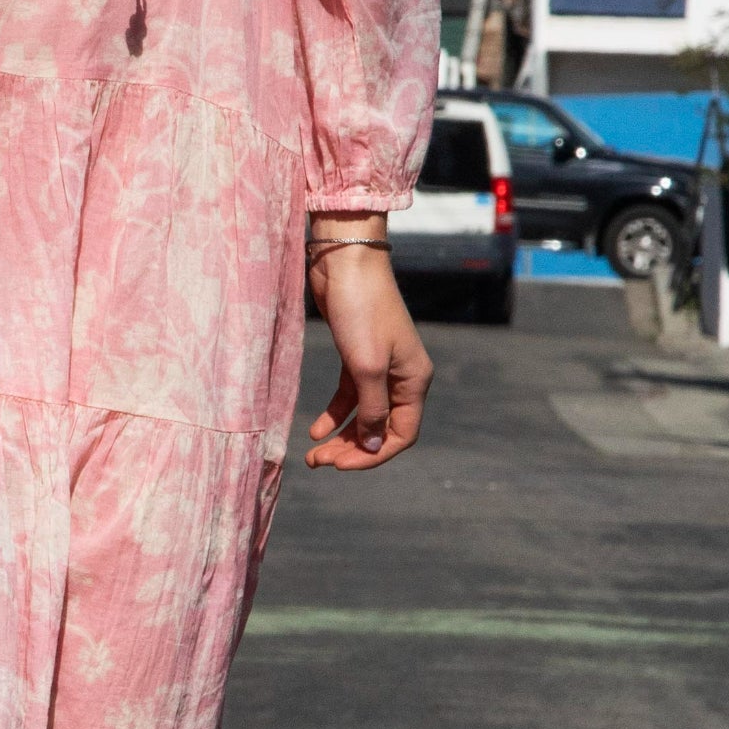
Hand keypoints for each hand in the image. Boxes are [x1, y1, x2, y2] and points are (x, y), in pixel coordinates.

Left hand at [304, 241, 431, 471]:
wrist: (345, 262)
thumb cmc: (361, 310)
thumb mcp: (366, 367)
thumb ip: (372, 409)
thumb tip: (373, 445)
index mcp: (414, 380)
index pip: (402, 433)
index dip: (373, 455)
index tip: (341, 465)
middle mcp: (401, 376)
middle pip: (381, 427)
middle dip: (353, 448)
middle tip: (321, 463)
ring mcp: (379, 365)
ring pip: (363, 414)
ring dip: (341, 435)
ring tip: (314, 454)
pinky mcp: (357, 355)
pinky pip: (350, 395)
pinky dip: (334, 413)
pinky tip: (314, 429)